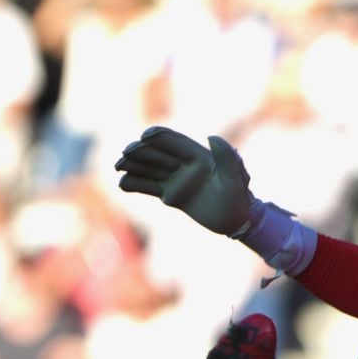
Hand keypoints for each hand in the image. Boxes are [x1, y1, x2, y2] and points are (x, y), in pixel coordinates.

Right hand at [115, 127, 253, 235]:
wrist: (237, 221)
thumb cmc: (239, 199)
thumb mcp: (235, 179)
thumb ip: (226, 158)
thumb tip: (212, 137)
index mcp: (199, 157)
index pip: (175, 142)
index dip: (159, 137)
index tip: (143, 136)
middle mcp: (185, 166)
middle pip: (158, 154)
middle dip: (140, 152)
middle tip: (124, 155)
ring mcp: (177, 180)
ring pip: (150, 169)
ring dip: (133, 166)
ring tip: (118, 167)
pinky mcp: (172, 195)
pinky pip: (150, 187)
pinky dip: (136, 184)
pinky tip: (122, 184)